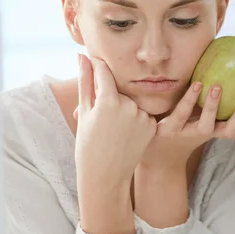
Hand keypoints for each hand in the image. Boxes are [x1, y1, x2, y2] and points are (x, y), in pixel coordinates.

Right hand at [75, 55, 156, 233]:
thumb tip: (82, 57)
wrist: (105, 176)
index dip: (98, 67)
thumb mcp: (85, 113)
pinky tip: (125, 133)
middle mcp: (129, 106)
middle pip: (118, 88)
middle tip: (100, 116)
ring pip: (131, 100)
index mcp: (108, 101)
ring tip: (113, 127)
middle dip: (109, 94)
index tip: (94, 63)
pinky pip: (141, 112)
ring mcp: (143, 116)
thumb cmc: (88, 145)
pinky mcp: (152, 125)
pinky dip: (134, 117)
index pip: (104, 71)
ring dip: (123, 106)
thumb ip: (86, 82)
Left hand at [139, 82, 234, 169]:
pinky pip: (182, 114)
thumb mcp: (201, 102)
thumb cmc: (181, 115)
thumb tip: (234, 55)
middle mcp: (208, 134)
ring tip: (217, 87)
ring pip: (206, 126)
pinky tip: (197, 84)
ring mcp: (189, 133)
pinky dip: (190, 99)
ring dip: (214, 107)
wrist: (152, 139)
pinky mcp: (170, 129)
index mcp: (220, 128)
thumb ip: (217, 82)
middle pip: (232, 131)